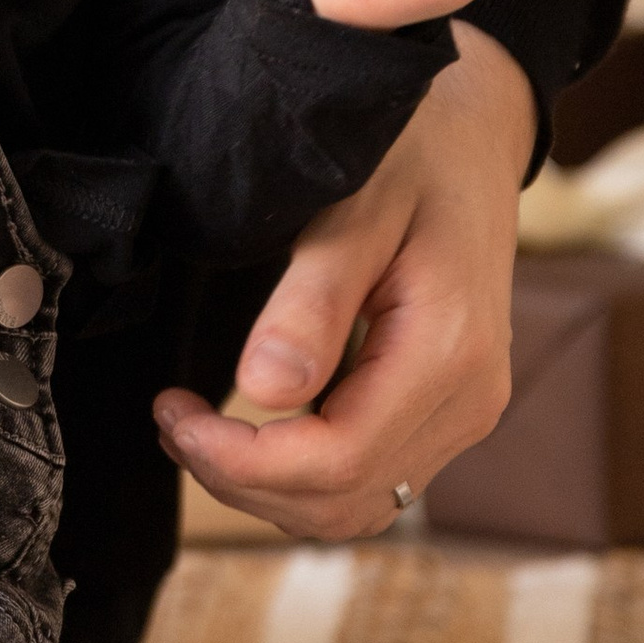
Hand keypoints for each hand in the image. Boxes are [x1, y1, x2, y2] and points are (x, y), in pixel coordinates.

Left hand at [154, 23, 528, 540]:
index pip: (336, 460)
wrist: (473, 134)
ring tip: (195, 426)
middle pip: (343, 501)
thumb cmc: (410, 152)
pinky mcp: (448, 411)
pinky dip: (303, 476)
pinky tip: (251, 429)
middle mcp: (470, 400)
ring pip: (358, 508)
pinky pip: (374, 480)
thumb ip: (312, 301)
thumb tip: (262, 390)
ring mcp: (465, 412)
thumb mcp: (355, 206)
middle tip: (170, 417)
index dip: (241, 461)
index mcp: (449, 352)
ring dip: (268, 488)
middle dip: (241, 480)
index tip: (173, 412)